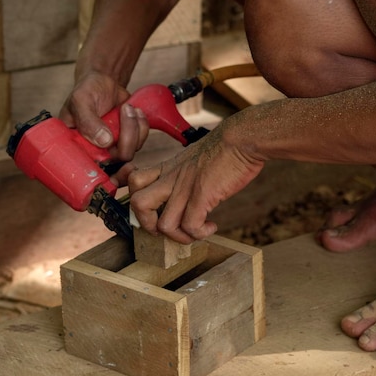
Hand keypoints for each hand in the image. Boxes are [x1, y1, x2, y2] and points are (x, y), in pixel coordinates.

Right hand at [59, 71, 148, 163]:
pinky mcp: (126, 141)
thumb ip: (88, 121)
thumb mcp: (81, 100)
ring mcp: (112, 148)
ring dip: (134, 127)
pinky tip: (134, 110)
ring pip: (130, 151)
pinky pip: (140, 142)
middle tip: (126, 111)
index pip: (89, 170)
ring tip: (127, 107)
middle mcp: (94, 151)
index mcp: (76, 146)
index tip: (114, 152)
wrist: (103, 82)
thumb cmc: (87, 90)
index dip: (104, 174)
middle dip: (127, 137)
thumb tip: (104, 141)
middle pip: (116, 160)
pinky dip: (142, 125)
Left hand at [128, 129, 265, 243]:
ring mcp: (185, 187)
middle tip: (168, 228)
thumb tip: (188, 192)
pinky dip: (200, 234)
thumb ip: (184, 174)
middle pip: (138, 204)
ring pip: (163, 224)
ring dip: (179, 236)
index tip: (153, 211)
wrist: (242, 138)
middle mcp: (171, 177)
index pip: (133, 181)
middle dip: (148, 225)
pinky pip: (191, 226)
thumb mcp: (194, 158)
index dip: (135, 200)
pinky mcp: (203, 196)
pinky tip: (211, 226)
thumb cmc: (223, 148)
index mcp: (167, 168)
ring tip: (195, 231)